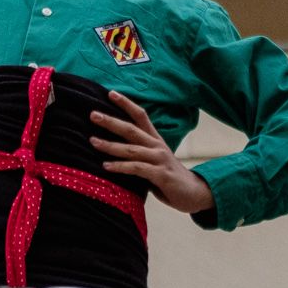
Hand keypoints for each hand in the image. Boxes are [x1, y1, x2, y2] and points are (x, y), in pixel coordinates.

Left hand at [91, 91, 214, 215]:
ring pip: (131, 149)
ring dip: (110, 145)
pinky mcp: (161, 175)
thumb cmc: (169, 178)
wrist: (194, 193)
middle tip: (93, 115)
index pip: (141, 116)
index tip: (111, 93)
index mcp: (155, 140)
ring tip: (93, 141)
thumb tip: (113, 151)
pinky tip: (106, 166)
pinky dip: (120, 166)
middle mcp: (157, 146)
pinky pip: (137, 168)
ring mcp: (160, 159)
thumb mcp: (153, 162)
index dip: (126, 104)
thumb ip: (138, 155)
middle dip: (111, 121)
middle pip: (131, 129)